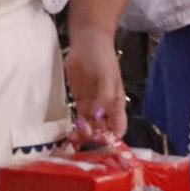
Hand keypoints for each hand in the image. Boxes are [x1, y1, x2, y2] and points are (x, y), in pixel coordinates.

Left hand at [64, 31, 127, 145]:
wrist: (87, 43)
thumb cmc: (102, 58)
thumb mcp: (107, 78)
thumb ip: (104, 98)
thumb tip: (99, 117)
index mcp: (117, 104)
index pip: (119, 127)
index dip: (114, 139)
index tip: (104, 147)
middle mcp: (106, 109)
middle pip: (103, 131)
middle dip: (96, 141)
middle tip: (85, 145)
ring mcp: (92, 106)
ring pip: (90, 128)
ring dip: (84, 136)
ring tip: (76, 141)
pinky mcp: (79, 102)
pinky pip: (79, 120)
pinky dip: (76, 128)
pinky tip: (70, 135)